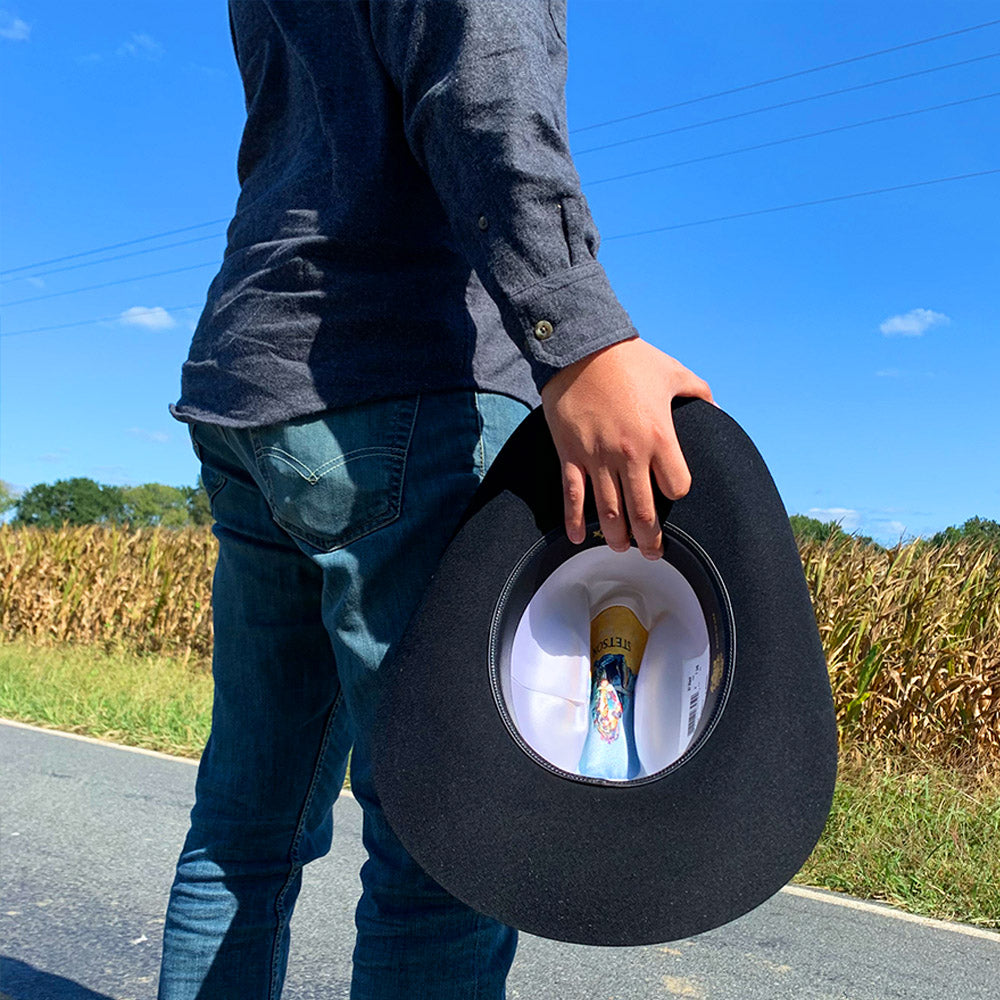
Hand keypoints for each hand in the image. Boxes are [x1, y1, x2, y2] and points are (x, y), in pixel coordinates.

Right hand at [539, 337, 715, 559]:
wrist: (581, 346)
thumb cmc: (630, 358)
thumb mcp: (674, 371)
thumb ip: (699, 392)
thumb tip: (716, 406)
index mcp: (659, 436)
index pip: (676, 486)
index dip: (676, 493)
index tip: (672, 494)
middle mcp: (630, 454)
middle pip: (643, 512)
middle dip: (649, 539)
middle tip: (652, 553)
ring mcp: (597, 457)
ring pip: (608, 512)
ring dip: (616, 537)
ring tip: (620, 548)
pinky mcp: (570, 454)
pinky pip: (573, 496)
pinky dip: (574, 521)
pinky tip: (578, 539)